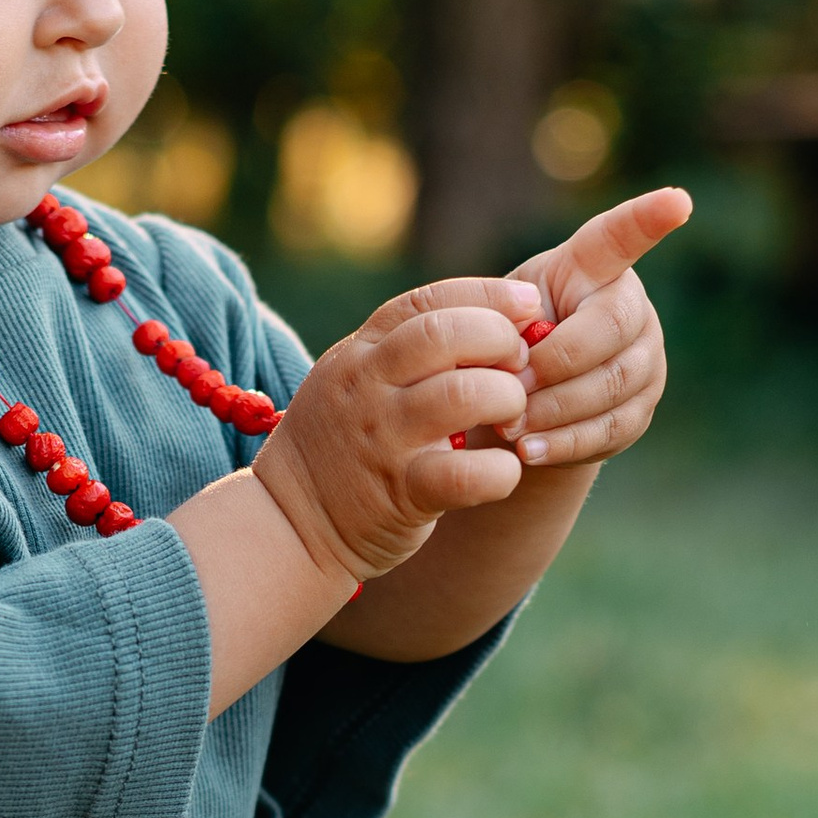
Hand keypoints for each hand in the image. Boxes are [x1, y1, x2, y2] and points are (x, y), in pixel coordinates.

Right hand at [253, 277, 543, 583]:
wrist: (289, 523)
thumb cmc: (340, 446)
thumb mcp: (352, 381)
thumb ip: (402, 351)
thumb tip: (491, 320)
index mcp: (359, 354)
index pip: (428, 302)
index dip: (488, 294)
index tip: (528, 304)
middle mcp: (367, 388)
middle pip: (446, 335)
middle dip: (502, 341)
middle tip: (521, 366)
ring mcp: (383, 440)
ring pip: (464, 396)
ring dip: (507, 399)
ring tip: (512, 417)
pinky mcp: (402, 494)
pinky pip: (466, 475)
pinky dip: (501, 471)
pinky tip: (505, 470)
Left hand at [493, 185, 692, 471]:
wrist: (521, 400)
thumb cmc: (505, 339)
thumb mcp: (492, 316)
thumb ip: (500, 321)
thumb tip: (518, 356)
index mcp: (594, 268)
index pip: (621, 237)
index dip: (648, 218)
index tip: (678, 201)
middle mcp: (632, 308)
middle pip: (609, 330)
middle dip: (555, 362)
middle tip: (509, 386)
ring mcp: (646, 360)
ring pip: (610, 385)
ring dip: (554, 409)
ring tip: (508, 427)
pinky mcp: (641, 409)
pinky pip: (608, 428)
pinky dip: (564, 442)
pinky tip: (529, 451)